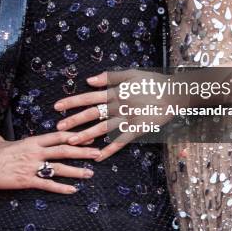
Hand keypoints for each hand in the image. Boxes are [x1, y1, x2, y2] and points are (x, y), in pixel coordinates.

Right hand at [0, 132, 100, 193]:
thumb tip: (0, 139)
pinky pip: (48, 184)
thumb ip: (5, 140)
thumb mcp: (0, 141)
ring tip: (91, 173)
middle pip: (65, 150)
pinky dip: (61, 188)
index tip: (88, 137)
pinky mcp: (27, 180)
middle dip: (83, 151)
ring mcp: (33, 166)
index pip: (59, 136)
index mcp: (33, 141)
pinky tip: (73, 190)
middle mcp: (36, 152)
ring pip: (60, 167)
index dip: (75, 136)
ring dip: (77, 170)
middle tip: (99, 153)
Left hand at [54, 69, 173, 160]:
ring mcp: (128, 118)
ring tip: (72, 142)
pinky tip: (99, 157)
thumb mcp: (132, 73)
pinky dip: (110, 149)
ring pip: (104, 128)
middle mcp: (119, 105)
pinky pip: (121, 140)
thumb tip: (89, 81)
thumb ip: (110, 77)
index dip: (73, 101)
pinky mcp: (138, 129)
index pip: (90, 97)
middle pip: (93, 113)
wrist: (174, 93)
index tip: (57, 106)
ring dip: (87, 135)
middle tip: (58, 128)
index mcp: (116, 91)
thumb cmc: (152, 81)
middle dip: (74, 120)